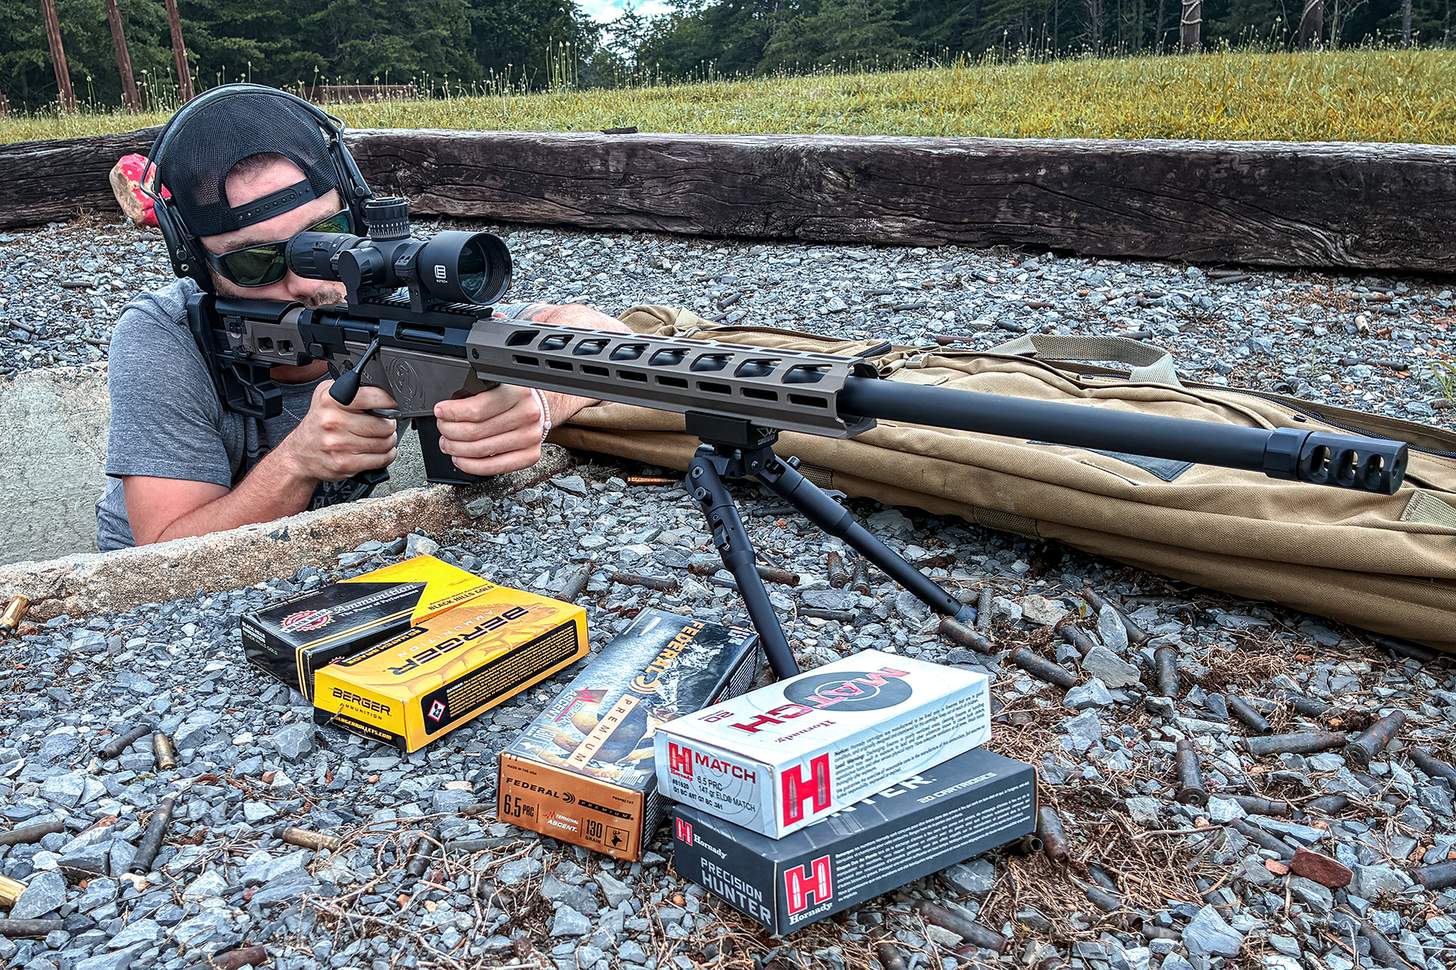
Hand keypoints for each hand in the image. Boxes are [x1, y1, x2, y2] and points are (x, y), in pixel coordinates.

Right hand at [279, 380, 397, 480]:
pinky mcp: (345, 464)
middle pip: (384, 424)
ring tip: (382, 437)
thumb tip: (378, 385)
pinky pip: (381, 459)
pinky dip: (386, 455)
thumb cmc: (318, 424)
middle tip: (385, 424)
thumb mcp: (325, 395)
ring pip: (385, 442)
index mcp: (331, 400)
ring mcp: (339, 445)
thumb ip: (349, 387)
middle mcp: (333, 421)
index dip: (388, 401)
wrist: (300, 454)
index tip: (391, 405)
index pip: (373, 396)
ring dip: (389, 441)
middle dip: (390, 424)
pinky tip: (379, 451)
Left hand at [434, 385, 547, 476]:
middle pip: (475, 431)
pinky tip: (461, 460)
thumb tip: (448, 411)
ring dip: (457, 449)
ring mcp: (530, 437)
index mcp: (518, 392)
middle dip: (450, 432)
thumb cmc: (516, 398)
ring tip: (448, 444)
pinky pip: (494, 467)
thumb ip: (477, 394)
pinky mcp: (530, 455)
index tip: (440, 412)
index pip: (476, 409)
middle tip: (443, 429)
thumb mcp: (499, 385)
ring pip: (481, 450)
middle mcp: (527, 414)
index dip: (452, 413)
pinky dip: (471, 466)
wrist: (542, 407)